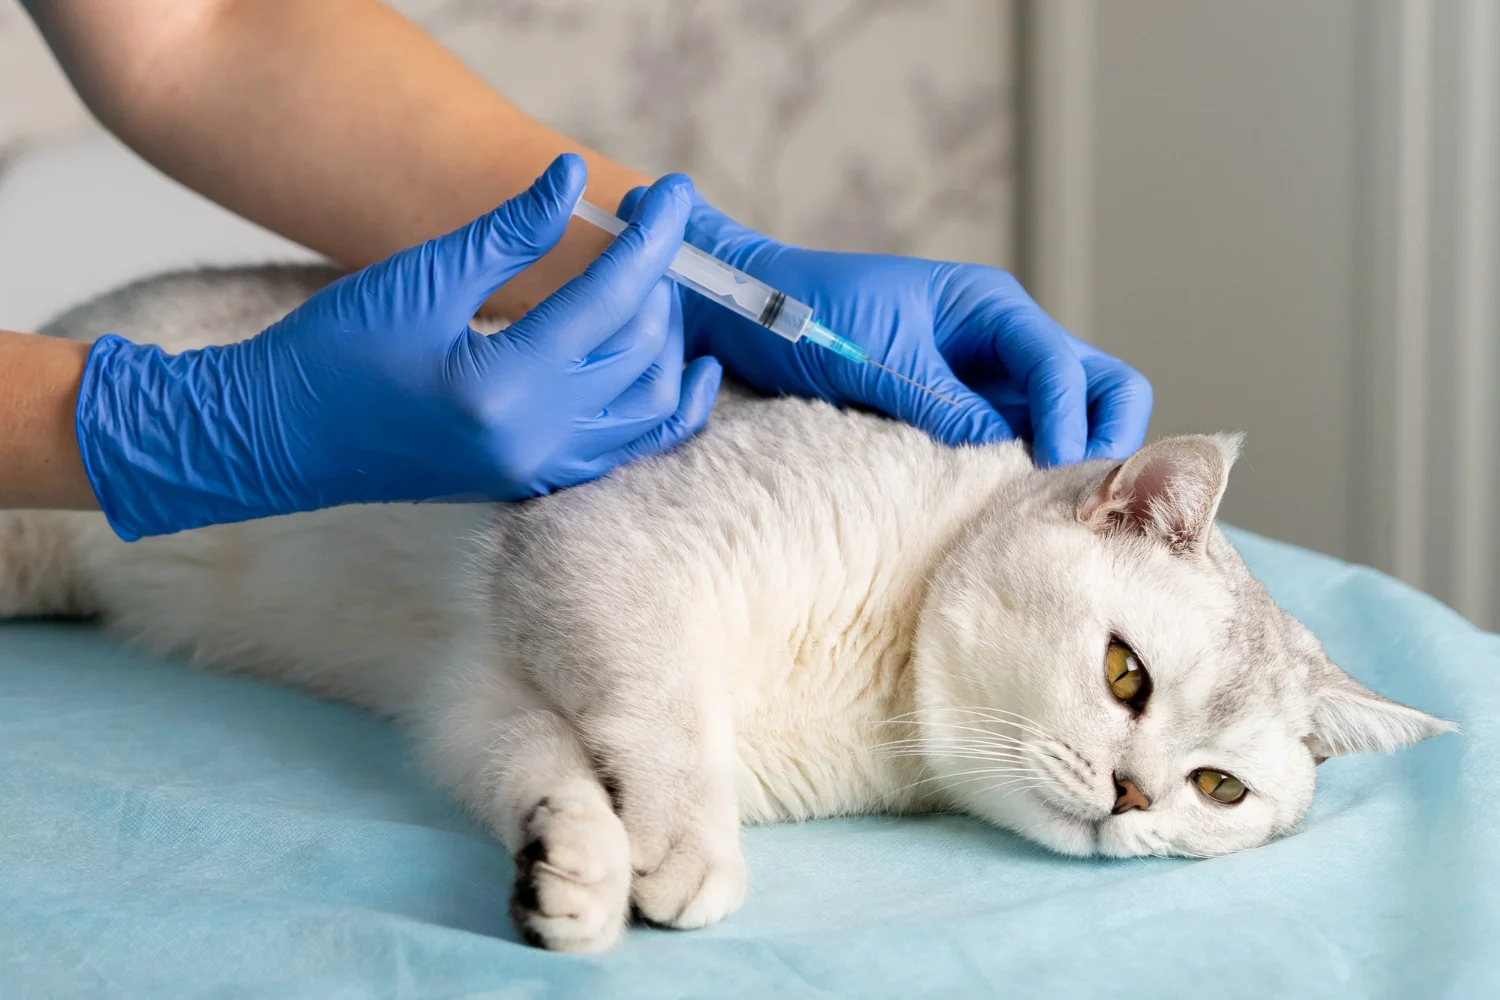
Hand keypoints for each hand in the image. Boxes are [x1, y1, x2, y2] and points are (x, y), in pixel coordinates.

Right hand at [76, 155, 721, 539]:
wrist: (278, 437)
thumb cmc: (334, 352)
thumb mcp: (421, 279)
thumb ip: (507, 232)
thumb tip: (573, 178)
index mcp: (505, 387)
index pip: (612, 301)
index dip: (652, 239)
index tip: (675, 193)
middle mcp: (535, 440)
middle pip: (642, 353)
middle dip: (660, 281)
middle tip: (651, 225)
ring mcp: (538, 470)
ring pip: (649, 409)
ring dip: (668, 343)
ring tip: (659, 286)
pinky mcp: (533, 481)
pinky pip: (625, 447)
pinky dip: (659, 408)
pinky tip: (677, 372)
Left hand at [642, 195, 1150, 464]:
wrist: (747, 316)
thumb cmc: (802, 315)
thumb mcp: (873, 356)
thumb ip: (940, 400)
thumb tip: (1002, 448)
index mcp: (989, 307)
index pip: (1063, 367)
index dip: (1070, 422)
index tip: (1058, 473)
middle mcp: (1002, 342)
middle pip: (1098, 387)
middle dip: (1104, 436)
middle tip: (1079, 497)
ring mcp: (985, 380)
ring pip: (1065, 420)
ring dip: (1069, 461)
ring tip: (1048, 514)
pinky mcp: (959, 414)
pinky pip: (1014, 443)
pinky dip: (1023, 473)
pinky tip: (1005, 509)